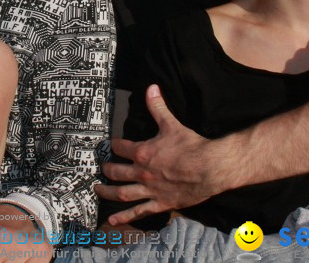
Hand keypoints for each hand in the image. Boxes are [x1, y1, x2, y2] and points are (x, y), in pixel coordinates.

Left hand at [95, 85, 222, 224]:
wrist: (211, 167)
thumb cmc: (191, 146)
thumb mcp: (172, 124)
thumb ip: (158, 107)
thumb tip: (151, 87)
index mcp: (143, 152)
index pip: (120, 148)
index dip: (114, 146)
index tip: (110, 146)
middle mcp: (142, 172)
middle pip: (116, 172)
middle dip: (106, 170)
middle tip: (101, 169)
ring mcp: (150, 190)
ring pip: (122, 193)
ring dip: (107, 192)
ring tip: (97, 191)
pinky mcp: (161, 203)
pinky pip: (139, 212)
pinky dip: (125, 217)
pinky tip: (113, 221)